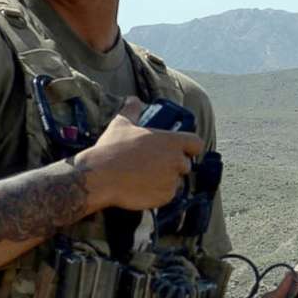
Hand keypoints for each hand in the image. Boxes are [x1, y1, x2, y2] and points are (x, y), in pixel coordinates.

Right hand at [76, 98, 204, 212]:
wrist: (100, 177)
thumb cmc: (112, 148)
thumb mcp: (121, 124)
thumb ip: (132, 110)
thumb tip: (133, 100)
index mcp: (171, 141)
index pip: (196, 143)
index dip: (189, 147)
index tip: (179, 149)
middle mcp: (176, 161)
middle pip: (186, 164)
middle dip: (174, 165)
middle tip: (154, 165)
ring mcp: (172, 180)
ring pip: (176, 181)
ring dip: (166, 180)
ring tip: (146, 177)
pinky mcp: (166, 197)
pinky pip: (168, 195)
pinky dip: (159, 193)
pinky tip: (142, 187)